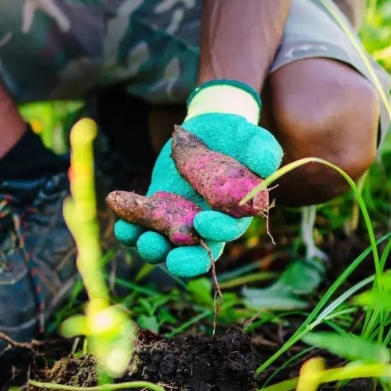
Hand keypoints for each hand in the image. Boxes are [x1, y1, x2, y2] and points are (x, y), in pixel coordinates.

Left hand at [114, 81, 282, 278]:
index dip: (217, 230)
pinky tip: (122, 225)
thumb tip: (268, 164)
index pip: (228, 231)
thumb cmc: (236, 136)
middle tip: (171, 257)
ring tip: (143, 238)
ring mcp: (179, 219)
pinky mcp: (157, 208)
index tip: (203, 221)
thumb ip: (262, 150)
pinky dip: (131, 230)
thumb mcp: (251, 138)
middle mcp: (206, 224)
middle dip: (184, 261)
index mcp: (234, 213)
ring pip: (166, 245)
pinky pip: (142, 227)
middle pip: (197, 254)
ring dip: (153, 247)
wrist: (207, 128)